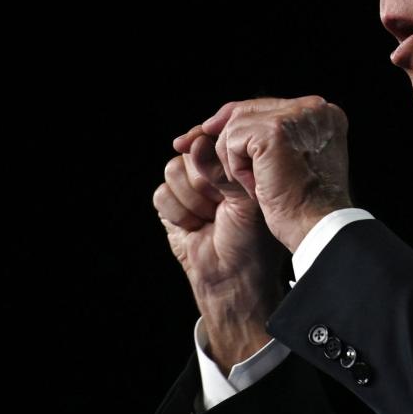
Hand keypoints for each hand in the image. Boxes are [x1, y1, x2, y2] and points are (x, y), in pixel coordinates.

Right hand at [154, 129, 286, 372]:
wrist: (232, 276)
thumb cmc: (251, 238)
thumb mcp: (246, 197)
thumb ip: (222, 169)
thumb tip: (196, 142)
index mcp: (235, 165)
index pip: (213, 137)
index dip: (208, 141)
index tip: (205, 145)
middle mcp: (211, 173)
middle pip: (190, 152)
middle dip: (204, 180)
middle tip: (221, 204)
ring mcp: (189, 188)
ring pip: (173, 171)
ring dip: (193, 200)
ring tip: (210, 218)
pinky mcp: (170, 207)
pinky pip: (161, 194)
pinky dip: (179, 214)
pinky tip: (195, 227)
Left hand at [201, 95, 351, 252]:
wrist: (316, 228)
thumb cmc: (304, 205)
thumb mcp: (286, 165)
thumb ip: (262, 142)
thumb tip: (204, 132)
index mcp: (322, 115)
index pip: (266, 108)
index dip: (233, 122)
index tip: (203, 135)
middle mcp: (312, 108)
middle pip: (247, 109)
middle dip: (215, 131)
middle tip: (181, 144)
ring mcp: (294, 117)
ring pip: (236, 124)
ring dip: (232, 159)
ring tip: (255, 187)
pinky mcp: (274, 131)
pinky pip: (232, 141)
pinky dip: (234, 167)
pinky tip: (254, 188)